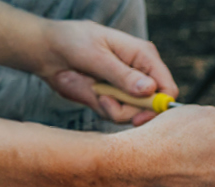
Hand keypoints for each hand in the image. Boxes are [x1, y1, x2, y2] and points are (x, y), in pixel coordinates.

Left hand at [36, 20, 177, 124]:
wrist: (48, 51)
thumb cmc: (73, 42)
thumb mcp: (97, 57)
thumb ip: (123, 75)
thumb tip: (149, 90)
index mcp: (144, 56)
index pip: (167, 86)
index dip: (159, 104)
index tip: (139, 114)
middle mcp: (141, 74)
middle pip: (153, 105)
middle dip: (133, 110)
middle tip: (108, 103)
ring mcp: (129, 88)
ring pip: (136, 113)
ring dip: (116, 110)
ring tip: (98, 95)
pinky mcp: (116, 99)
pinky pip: (120, 115)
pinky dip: (107, 110)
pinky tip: (96, 96)